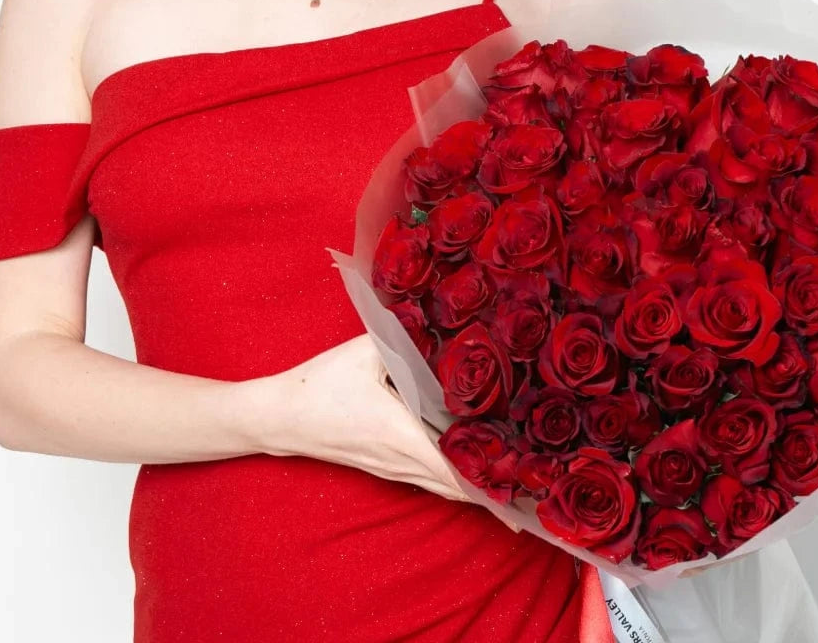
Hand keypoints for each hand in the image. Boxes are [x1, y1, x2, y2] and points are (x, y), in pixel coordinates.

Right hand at [268, 333, 512, 525]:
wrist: (282, 416)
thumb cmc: (320, 385)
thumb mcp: (361, 352)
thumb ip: (401, 338)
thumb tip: (435, 324)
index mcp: (400, 434)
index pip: (454, 469)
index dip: (489, 483)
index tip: (521, 489)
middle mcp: (401, 459)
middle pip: (457, 487)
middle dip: (495, 492)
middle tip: (536, 493)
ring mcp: (392, 468)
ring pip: (444, 487)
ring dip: (477, 491)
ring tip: (516, 491)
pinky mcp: (384, 465)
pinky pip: (429, 480)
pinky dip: (455, 483)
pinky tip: (472, 476)